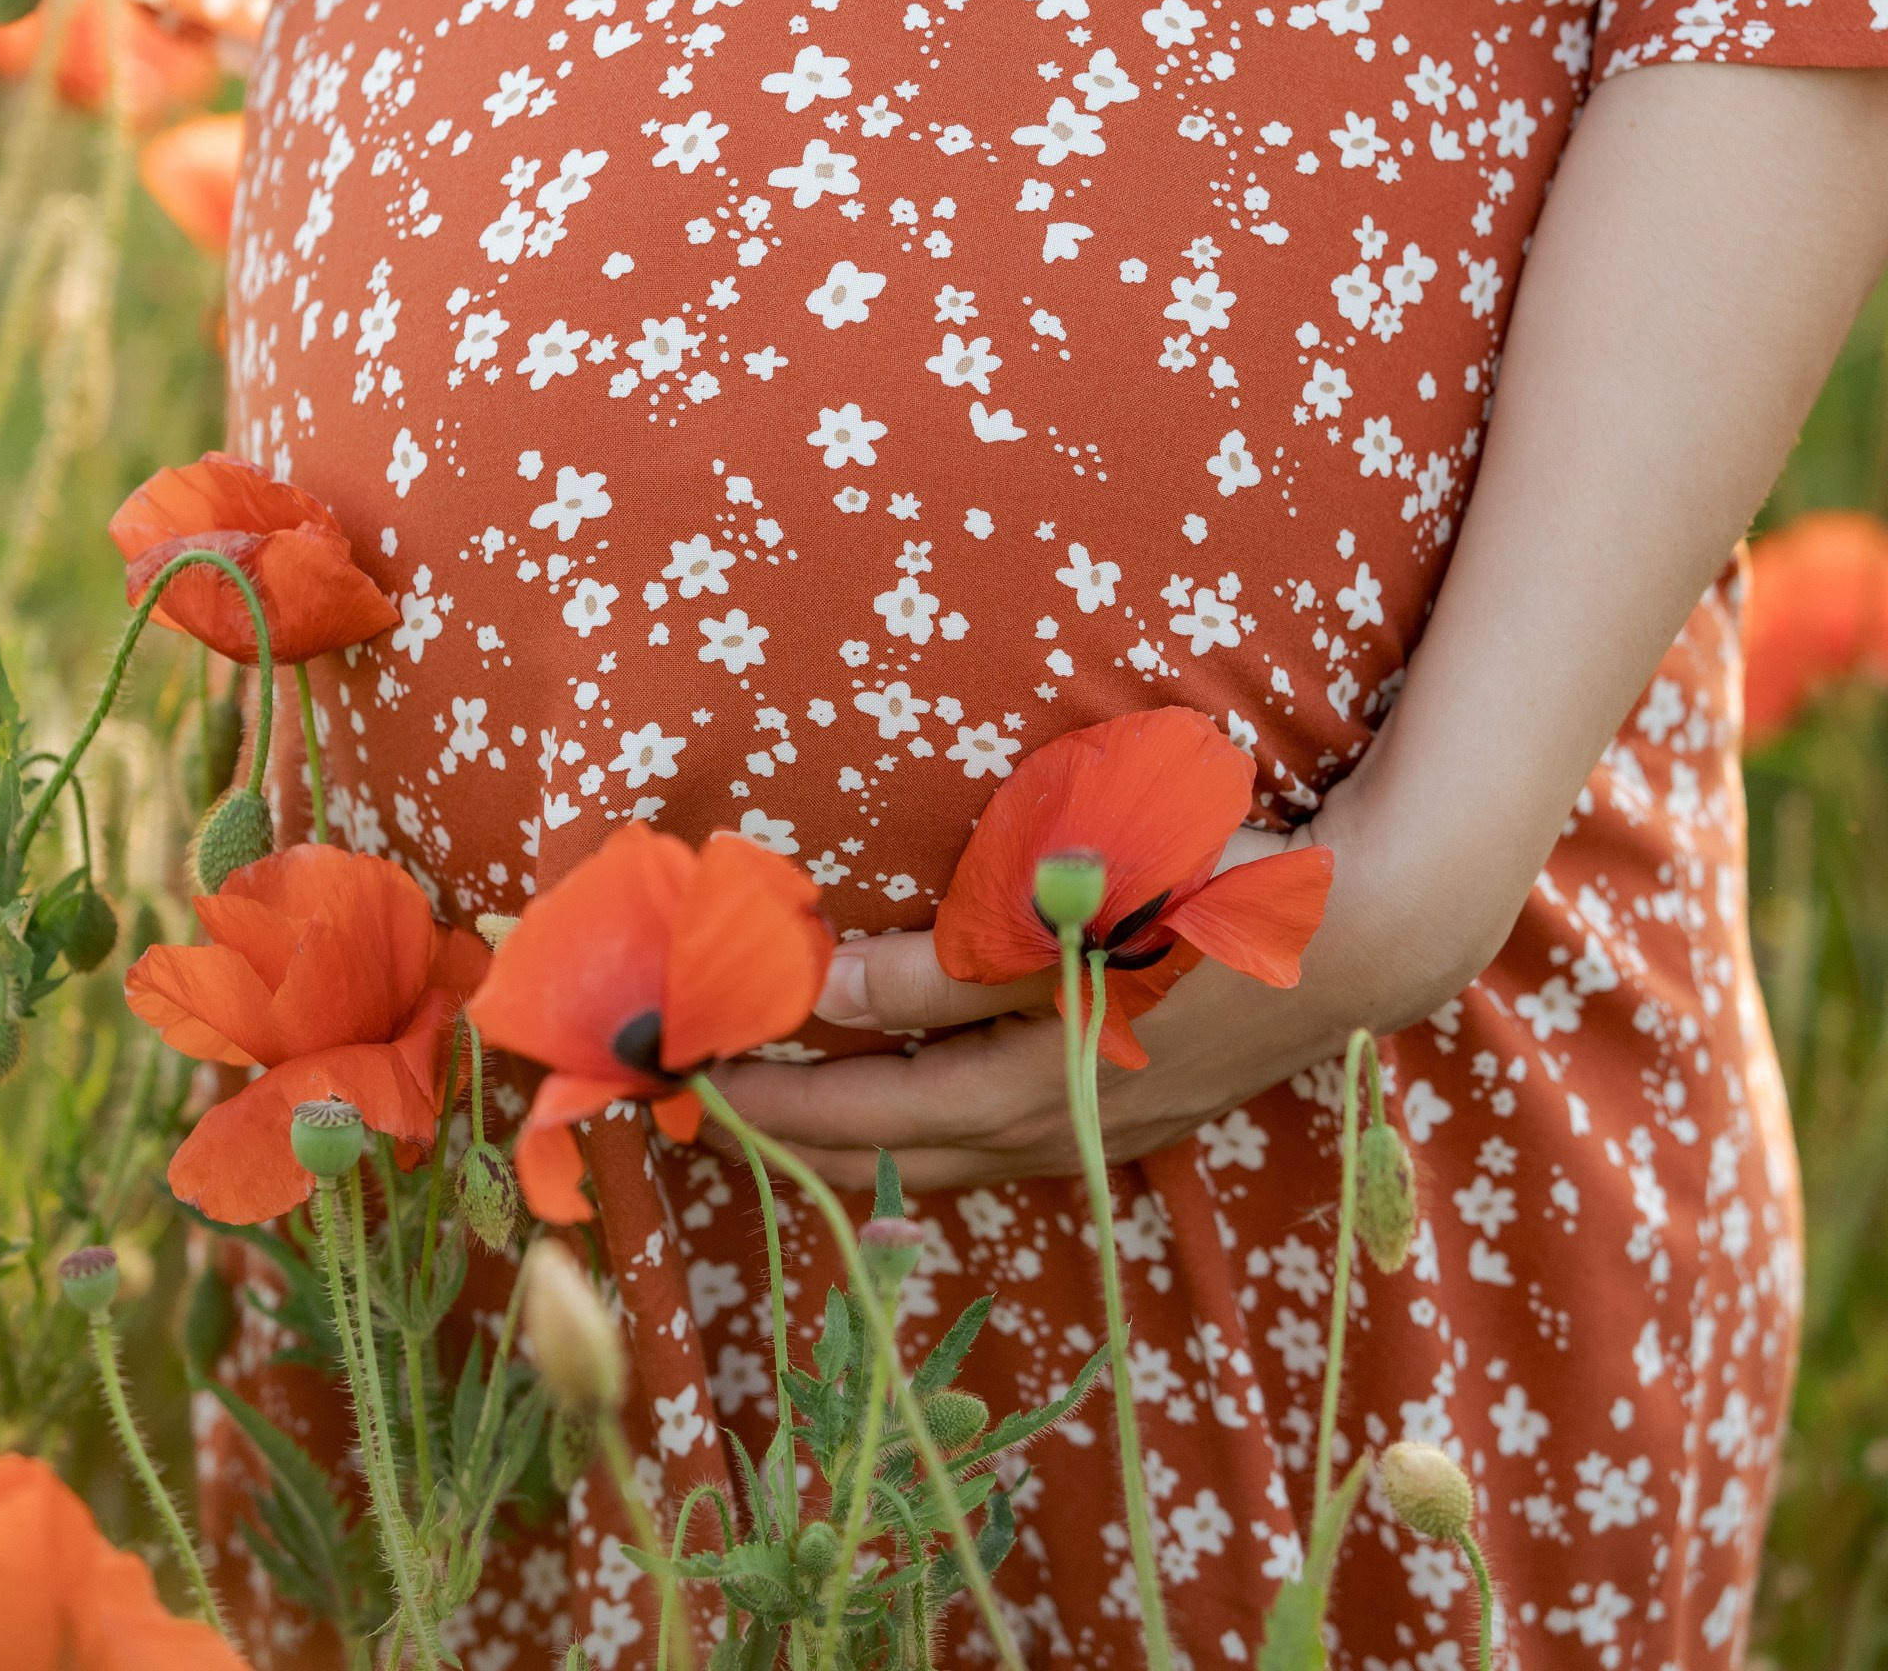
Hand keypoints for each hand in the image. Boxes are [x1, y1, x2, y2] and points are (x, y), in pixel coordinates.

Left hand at [706, 784, 1456, 1194]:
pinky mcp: (1155, 1106)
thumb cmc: (1205, 899)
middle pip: (908, 1158)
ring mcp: (1115, 1128)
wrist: (1366, 928)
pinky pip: (1023, 1138)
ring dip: (882, 1142)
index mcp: (1030, 1088)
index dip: (776, 1106)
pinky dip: (957, 1131)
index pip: (869, 1115)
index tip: (691, 1090)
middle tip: (721, 1117)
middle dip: (809, 1140)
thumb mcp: (1064, 917)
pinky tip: (949, 1104)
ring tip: (811, 1117)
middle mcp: (1064, 1130)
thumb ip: (940, 964)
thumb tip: (822, 992)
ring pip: (968, 1156)